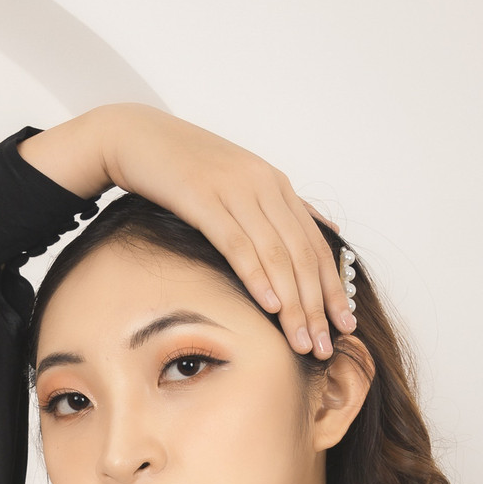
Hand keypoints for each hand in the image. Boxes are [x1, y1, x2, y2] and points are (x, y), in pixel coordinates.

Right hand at [19, 106, 353, 360]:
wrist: (137, 136)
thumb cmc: (185, 166)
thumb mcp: (240, 183)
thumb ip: (281, 207)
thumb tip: (326, 227)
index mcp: (276, 186)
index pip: (315, 245)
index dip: (332, 288)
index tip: (345, 325)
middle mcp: (264, 186)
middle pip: (301, 256)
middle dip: (316, 307)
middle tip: (324, 347)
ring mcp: (235, 190)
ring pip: (275, 255)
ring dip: (292, 303)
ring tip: (301, 340)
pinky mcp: (203, 198)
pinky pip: (237, 243)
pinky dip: (256, 276)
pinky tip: (268, 306)